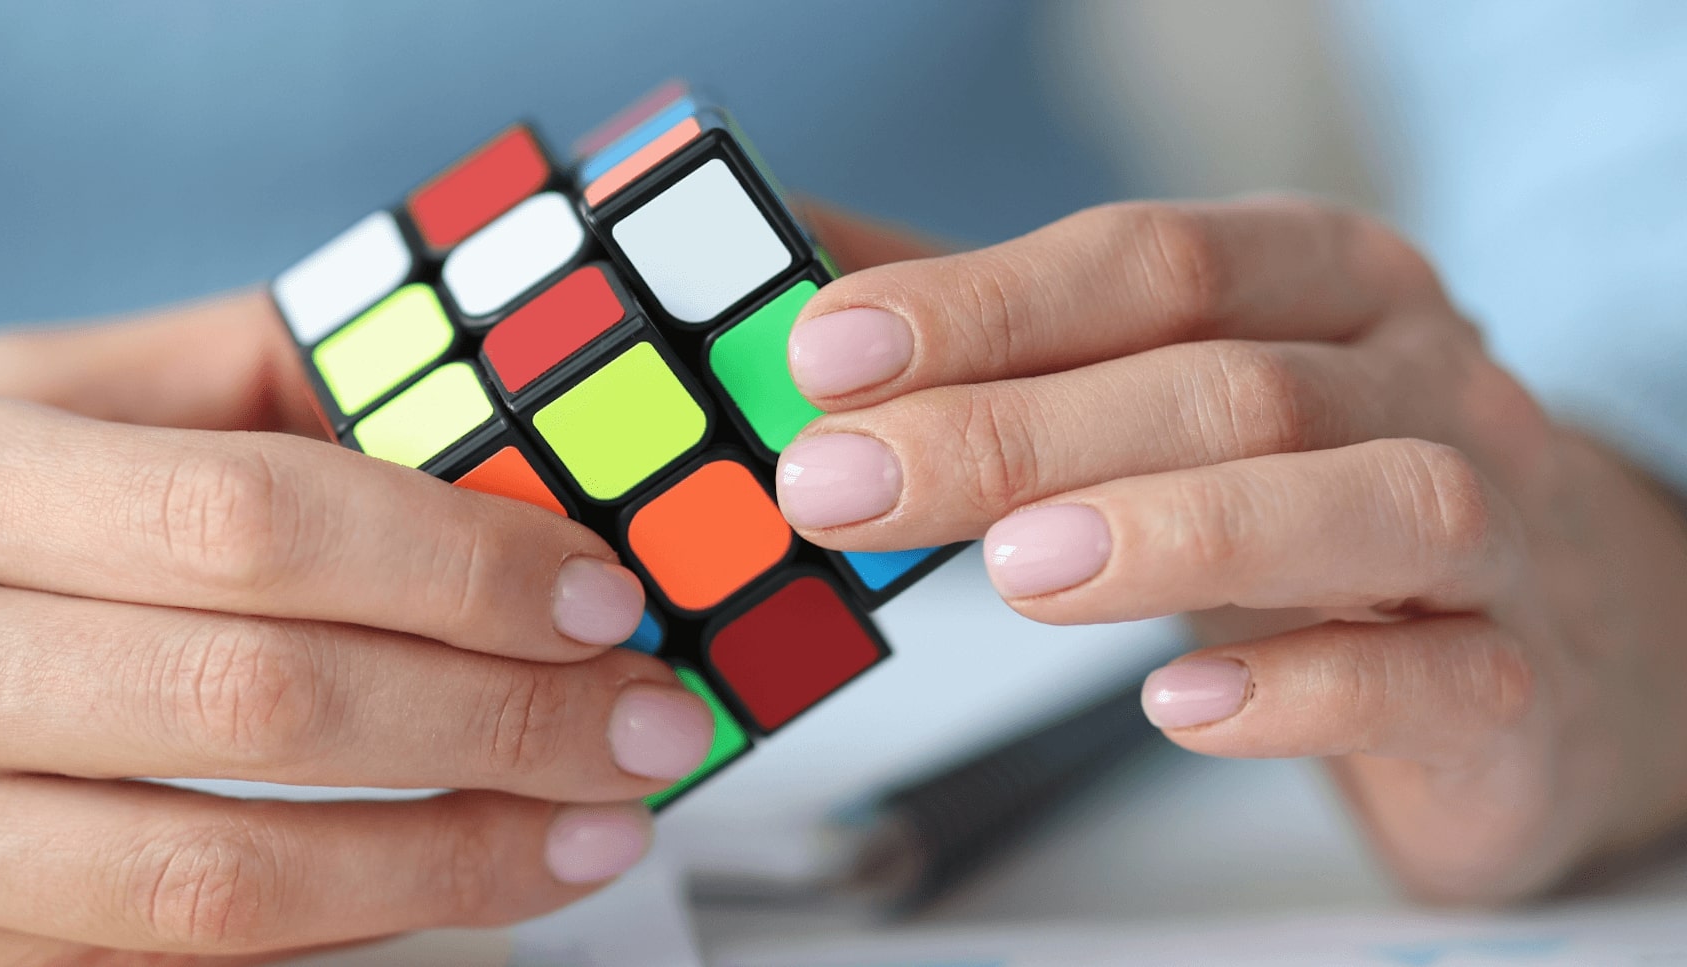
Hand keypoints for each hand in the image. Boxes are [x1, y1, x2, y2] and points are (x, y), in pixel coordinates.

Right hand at [0, 294, 712, 964]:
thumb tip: (401, 368)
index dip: (454, 564)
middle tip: (647, 723)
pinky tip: (434, 899)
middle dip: (499, 720)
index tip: (593, 591)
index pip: (249, 520)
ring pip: (220, 887)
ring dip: (448, 866)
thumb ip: (177, 383)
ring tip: (590, 834)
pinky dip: (325, 946)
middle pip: (264, 705)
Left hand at [783, 198, 1686, 901]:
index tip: (826, 354)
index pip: (1152, 262)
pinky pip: (1435, 680)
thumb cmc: (1320, 481)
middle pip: (1229, 383)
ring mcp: (1492, 530)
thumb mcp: (1171, 375)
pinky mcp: (1515, 684)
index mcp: (1324, 278)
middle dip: (1017, 431)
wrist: (1561, 628)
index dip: (984, 305)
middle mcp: (1420, 379)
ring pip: (1364, 503)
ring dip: (1176, 532)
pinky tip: (1179, 705)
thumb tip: (800, 275)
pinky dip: (1305, 691)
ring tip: (1015, 571)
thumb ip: (997, 332)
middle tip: (850, 485)